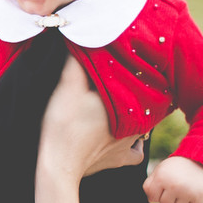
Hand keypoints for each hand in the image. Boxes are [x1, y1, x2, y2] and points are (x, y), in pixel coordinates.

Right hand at [39, 58, 145, 181]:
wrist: (58, 165)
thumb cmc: (64, 123)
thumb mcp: (68, 84)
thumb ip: (77, 59)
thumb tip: (83, 37)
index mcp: (129, 102)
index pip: (143, 82)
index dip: (136, 72)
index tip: (128, 66)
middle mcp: (137, 123)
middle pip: (143, 102)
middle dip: (135, 93)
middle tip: (120, 84)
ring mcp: (130, 144)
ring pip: (143, 125)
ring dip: (134, 116)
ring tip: (120, 108)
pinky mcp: (120, 161)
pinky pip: (135, 151)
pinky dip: (131, 145)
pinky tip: (120, 138)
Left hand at [144, 156, 202, 202]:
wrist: (198, 161)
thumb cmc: (175, 168)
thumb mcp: (159, 171)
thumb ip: (149, 185)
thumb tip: (151, 200)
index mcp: (161, 178)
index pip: (153, 198)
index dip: (158, 193)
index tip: (164, 185)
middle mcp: (174, 186)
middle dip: (169, 198)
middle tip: (176, 187)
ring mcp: (188, 192)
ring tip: (184, 190)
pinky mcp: (201, 197)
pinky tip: (192, 196)